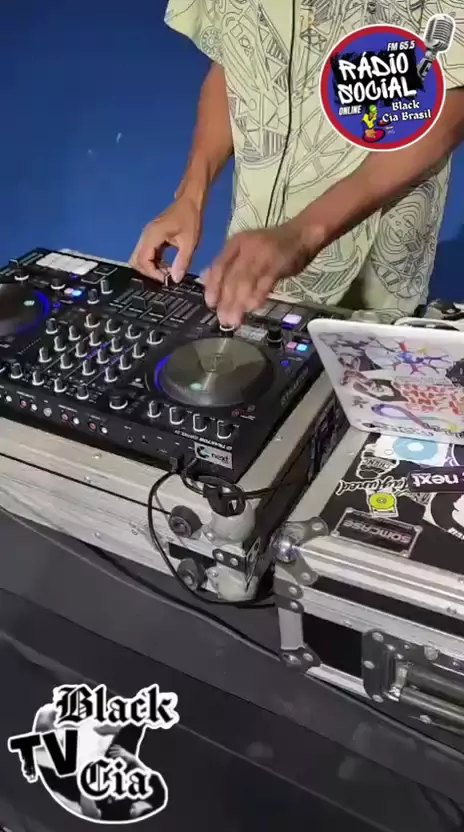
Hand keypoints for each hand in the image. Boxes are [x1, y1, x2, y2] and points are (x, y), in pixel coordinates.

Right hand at [130, 195, 201, 281]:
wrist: (190, 201)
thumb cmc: (190, 218)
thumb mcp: (190, 242)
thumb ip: (182, 262)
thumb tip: (176, 279)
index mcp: (152, 235)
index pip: (142, 260)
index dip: (152, 273)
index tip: (165, 278)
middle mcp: (145, 235)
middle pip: (136, 260)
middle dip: (149, 272)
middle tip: (165, 276)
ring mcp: (147, 235)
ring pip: (140, 257)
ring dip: (152, 267)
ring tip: (168, 270)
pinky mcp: (151, 237)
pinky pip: (147, 253)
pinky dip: (155, 262)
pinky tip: (168, 264)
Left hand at [201, 220, 318, 326]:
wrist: (302, 233)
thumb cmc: (272, 245)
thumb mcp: (246, 250)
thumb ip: (227, 264)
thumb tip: (205, 280)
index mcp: (235, 244)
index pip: (219, 266)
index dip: (213, 286)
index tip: (210, 304)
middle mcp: (246, 247)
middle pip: (231, 276)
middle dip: (226, 300)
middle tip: (223, 319)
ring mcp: (262, 254)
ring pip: (245, 281)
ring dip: (239, 303)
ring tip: (235, 319)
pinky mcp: (278, 262)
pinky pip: (264, 282)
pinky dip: (257, 296)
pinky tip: (252, 308)